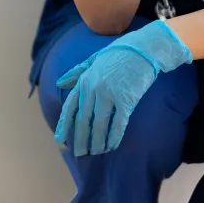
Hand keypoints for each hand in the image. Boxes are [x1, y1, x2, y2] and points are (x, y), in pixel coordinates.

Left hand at [53, 20, 193, 155]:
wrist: (144, 48)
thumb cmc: (119, 52)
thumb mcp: (94, 59)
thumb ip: (77, 72)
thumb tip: (59, 82)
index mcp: (84, 80)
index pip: (70, 108)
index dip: (64, 125)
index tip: (60, 140)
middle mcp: (94, 89)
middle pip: (83, 120)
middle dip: (80, 139)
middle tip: (80, 154)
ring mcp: (109, 95)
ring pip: (99, 125)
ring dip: (97, 142)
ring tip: (96, 153)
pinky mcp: (126, 100)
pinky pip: (117, 124)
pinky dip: (114, 137)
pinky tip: (112, 146)